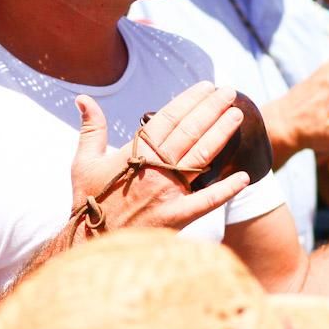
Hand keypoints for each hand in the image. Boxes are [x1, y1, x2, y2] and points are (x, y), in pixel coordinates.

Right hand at [69, 84, 249, 237]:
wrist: (90, 243)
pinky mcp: (176, 217)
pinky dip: (226, 189)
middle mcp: (155, 169)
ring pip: (200, 156)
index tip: (207, 86)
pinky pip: (206, 201)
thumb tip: (83, 98)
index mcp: (135, 153)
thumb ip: (91, 128)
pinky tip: (245, 177)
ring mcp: (168, 192)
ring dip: (221, 134)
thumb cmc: (89, 200)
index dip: (190, 100)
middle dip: (212, 108)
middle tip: (230, 92)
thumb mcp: (84, 162)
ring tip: (236, 116)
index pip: (169, 118)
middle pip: (190, 131)